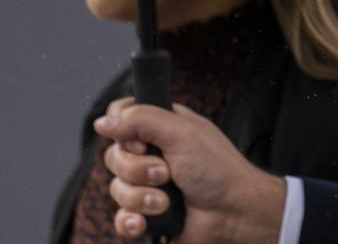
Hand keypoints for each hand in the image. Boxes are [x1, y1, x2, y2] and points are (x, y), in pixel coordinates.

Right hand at [95, 98, 285, 242]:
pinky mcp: (147, 213)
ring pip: (116, 189)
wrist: (232, 214)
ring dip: (141, 197)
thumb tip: (103, 122)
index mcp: (163, 126)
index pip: (121, 117)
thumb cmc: (217, 169)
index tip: (141, 141)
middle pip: (113, 155)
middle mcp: (153, 153)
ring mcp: (149, 184)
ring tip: (166, 201)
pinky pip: (119, 218)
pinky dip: (132, 221)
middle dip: (137, 169)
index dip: (123, 131)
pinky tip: (146, 222)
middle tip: (166, 172)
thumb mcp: (181, 133)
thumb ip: (141, 120)